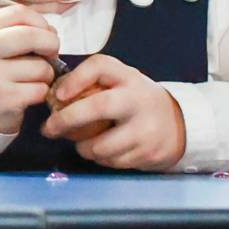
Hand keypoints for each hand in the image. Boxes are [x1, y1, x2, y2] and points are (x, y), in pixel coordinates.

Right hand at [0, 4, 62, 134]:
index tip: (45, 33)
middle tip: (51, 54)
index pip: (18, 13)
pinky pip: (39, 90)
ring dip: (46, 75)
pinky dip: (41, 93)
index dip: (40, 22)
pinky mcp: (3, 98)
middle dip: (51, 44)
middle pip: (30, 35)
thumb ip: (19, 31)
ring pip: (40, 67)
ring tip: (33, 80)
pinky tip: (29, 95)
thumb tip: (51, 32)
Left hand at [42, 55, 186, 170]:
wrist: (179, 123)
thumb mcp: (121, 80)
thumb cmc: (137, 100)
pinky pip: (112, 161)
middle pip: (98, 106)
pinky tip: (101, 150)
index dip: (76, 79)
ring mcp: (145, 129)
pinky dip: (100, 158)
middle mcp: (138, 100)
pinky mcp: (148, 153)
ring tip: (80, 142)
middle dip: (67, 119)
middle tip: (50, 128)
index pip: (100, 66)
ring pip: (100, 145)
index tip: (58, 94)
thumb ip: (92, 81)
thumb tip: (54, 94)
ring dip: (82, 147)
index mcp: (129, 78)